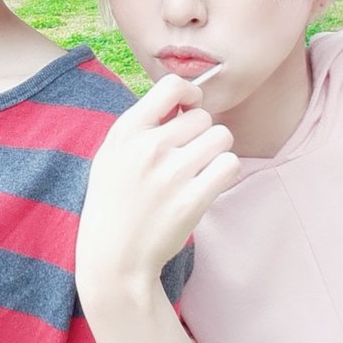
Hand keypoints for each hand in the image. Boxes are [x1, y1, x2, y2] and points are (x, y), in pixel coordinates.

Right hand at [77, 74, 238, 307]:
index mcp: (126, 131)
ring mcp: (172, 173)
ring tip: (197, 172)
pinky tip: (208, 185)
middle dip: (201, 134)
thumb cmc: (115, 202)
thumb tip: (184, 101)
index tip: (189, 108)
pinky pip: (230, 164)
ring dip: (215, 153)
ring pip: (221, 137)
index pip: (171, 86)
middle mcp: (149, 147)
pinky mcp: (193, 199)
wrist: (114, 256)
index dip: (190, 93)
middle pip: (203, 117)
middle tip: (187, 157)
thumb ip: (143, 125)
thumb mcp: (112, 153)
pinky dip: (224, 173)